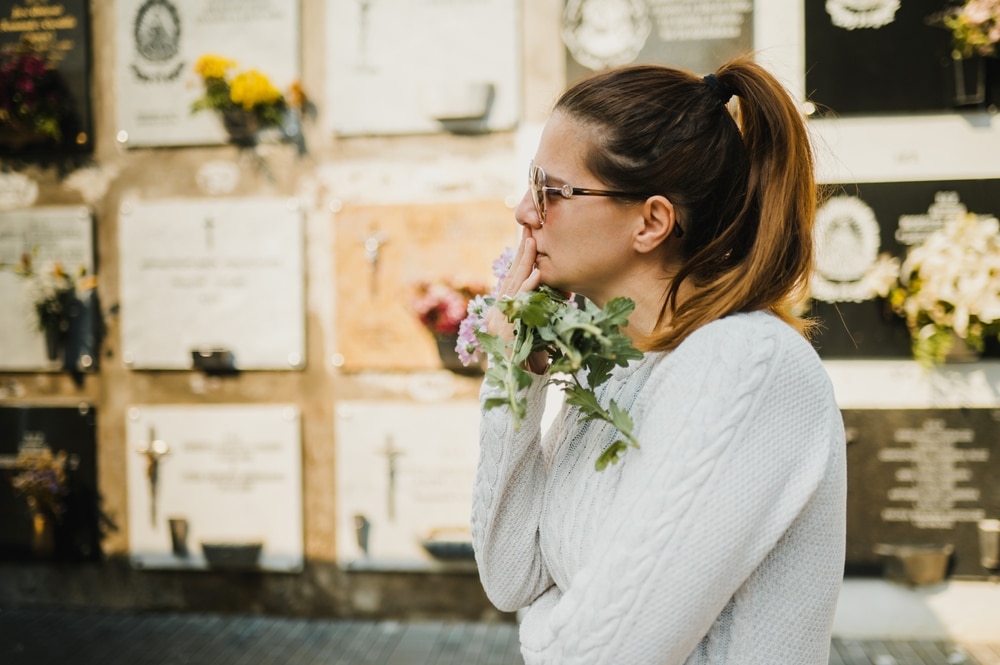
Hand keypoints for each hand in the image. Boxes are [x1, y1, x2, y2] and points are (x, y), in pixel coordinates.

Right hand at [485, 227, 548, 373]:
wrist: (518, 388)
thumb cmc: (531, 362)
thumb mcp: (536, 329)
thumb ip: (538, 310)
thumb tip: (549, 287)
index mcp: (501, 311)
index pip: (513, 279)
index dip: (522, 258)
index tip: (531, 237)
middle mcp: (495, 314)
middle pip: (511, 277)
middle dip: (523, 253)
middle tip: (532, 229)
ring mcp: (497, 321)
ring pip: (514, 286)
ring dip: (525, 263)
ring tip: (533, 242)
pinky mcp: (503, 331)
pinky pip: (517, 305)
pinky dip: (527, 288)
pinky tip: (536, 273)